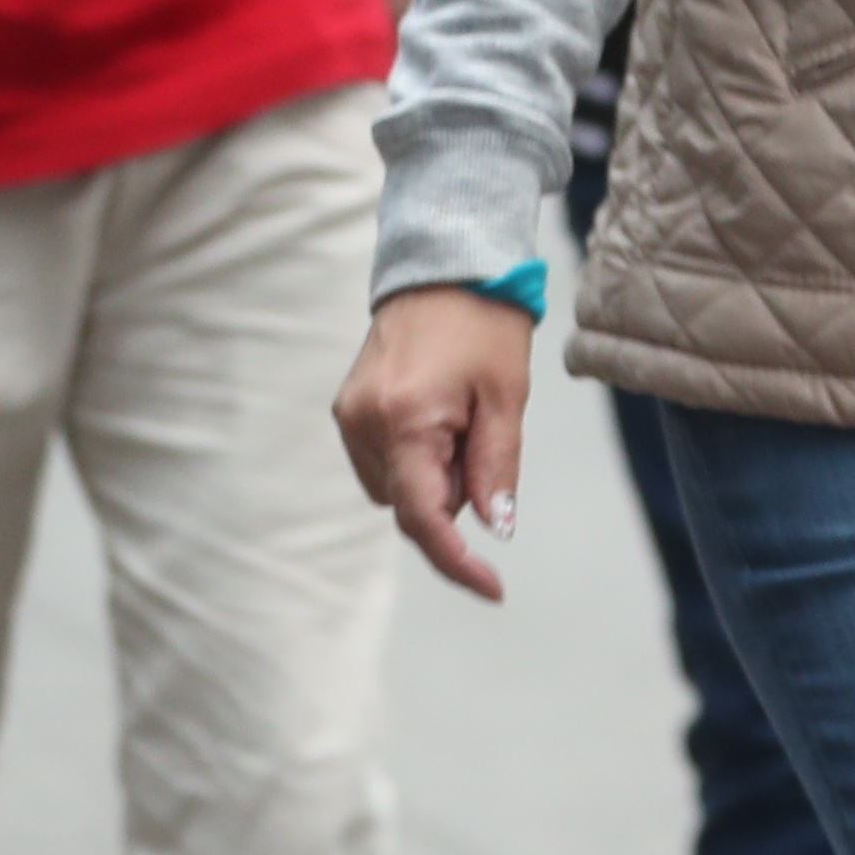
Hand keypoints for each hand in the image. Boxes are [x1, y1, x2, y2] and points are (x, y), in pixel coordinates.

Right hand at [334, 286, 537, 602]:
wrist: (445, 265)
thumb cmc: (485, 324)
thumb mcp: (508, 396)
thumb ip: (497, 467)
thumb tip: (494, 527)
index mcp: (404, 421)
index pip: (424, 518)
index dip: (457, 561)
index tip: (493, 589)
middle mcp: (363, 425)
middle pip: (414, 505)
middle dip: (455, 493)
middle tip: (487, 434)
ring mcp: (348, 418)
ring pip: (398, 488)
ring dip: (436, 476)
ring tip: (465, 415)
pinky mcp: (346, 411)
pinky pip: (385, 463)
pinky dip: (417, 458)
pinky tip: (442, 417)